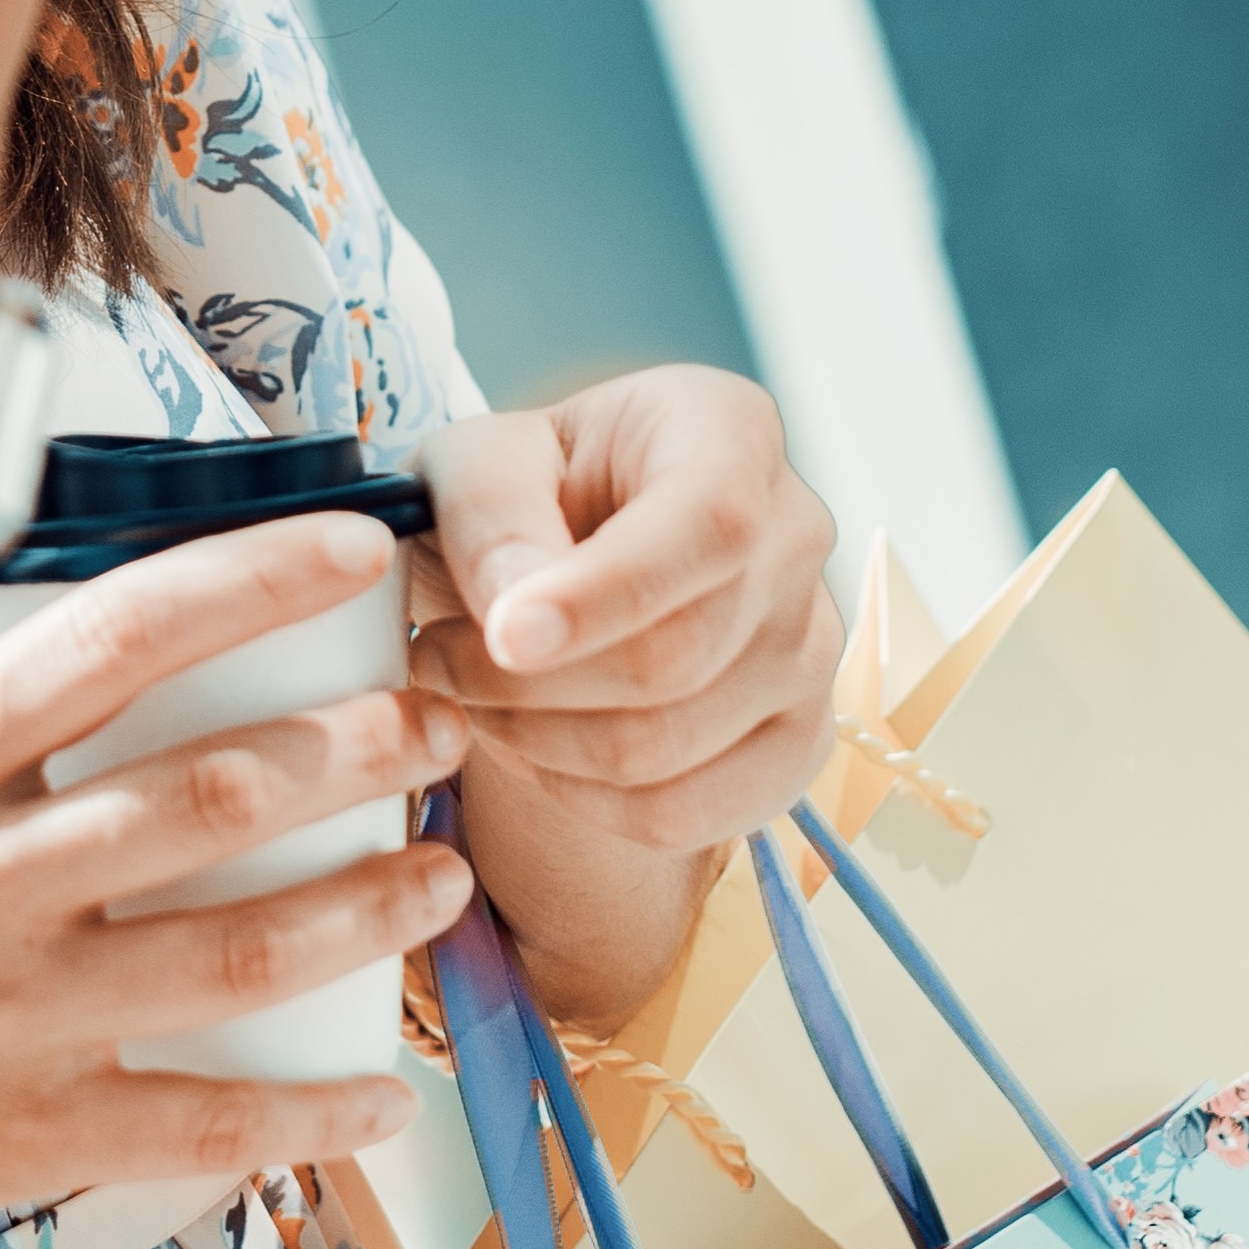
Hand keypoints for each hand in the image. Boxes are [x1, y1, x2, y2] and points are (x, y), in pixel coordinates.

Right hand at [0, 511, 467, 1223]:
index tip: (352, 550)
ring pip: (237, 949)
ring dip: (365, 907)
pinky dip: (309, 1111)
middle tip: (436, 724)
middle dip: (355, 752)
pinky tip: (383, 1096)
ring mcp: (6, 1012)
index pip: (113, 639)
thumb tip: (13, 554)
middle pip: (212, 795)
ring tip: (443, 875)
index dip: (249, 585)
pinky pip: (200, 1122)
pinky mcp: (25, 1133)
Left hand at [418, 370, 843, 972]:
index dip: (606, 595)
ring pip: (667, 750)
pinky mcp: (795, 744)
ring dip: (536, 741)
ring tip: (475, 693)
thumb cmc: (523, 494)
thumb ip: (492, 512)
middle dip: (526, 682)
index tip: (504, 636)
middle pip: (674, 658)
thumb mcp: (476, 463)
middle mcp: (797, 537)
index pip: (709, 524)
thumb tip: (518, 610)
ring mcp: (811, 650)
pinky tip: (535, 746)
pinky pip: (683, 816)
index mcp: (729, 433)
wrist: (561, 556)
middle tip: (437, 658)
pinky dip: (582, 801)